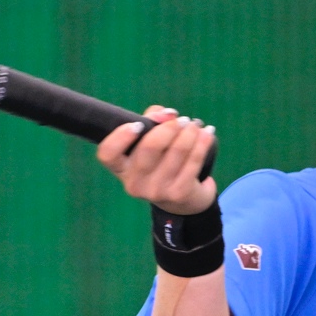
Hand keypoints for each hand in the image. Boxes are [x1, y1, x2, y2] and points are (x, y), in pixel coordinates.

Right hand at [98, 105, 216, 214]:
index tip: (137, 125)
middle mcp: (135, 183)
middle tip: (181, 120)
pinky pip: (194, 161)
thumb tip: (167, 114)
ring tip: (195, 124)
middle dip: (168, 128)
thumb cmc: (161, 163)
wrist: (183, 201)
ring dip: (190, 132)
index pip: (108, 154)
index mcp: (121, 169)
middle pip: (149, 148)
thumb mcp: (149, 143)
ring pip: (176, 152)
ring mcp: (157, 191)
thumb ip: (151, 121)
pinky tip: (208, 132)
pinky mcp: (179, 193)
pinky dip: (203, 142)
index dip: (120, 137)